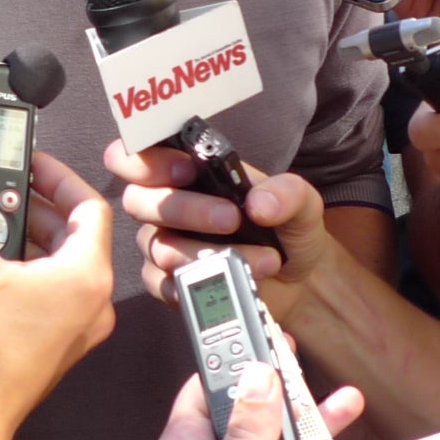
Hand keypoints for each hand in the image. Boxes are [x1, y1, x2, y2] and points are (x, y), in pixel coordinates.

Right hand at [0, 156, 114, 439]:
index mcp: (84, 278)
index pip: (88, 206)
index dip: (57, 177)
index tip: (30, 163)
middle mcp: (91, 305)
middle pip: (72, 235)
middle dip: (29, 207)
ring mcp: (73, 330)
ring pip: (57, 266)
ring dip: (21, 239)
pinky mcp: (52, 348)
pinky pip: (45, 295)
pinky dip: (19, 272)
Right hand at [102, 136, 330, 304]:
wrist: (301, 281)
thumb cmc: (289, 230)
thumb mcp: (301, 202)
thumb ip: (286, 193)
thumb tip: (259, 204)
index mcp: (190, 173)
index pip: (142, 155)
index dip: (148, 160)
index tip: (186, 171)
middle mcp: (168, 205)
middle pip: (137, 201)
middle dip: (183, 209)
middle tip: (231, 219)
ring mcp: (165, 245)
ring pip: (157, 246)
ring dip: (207, 253)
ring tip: (260, 259)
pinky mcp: (170, 283)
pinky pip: (162, 284)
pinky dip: (199, 283)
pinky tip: (230, 281)